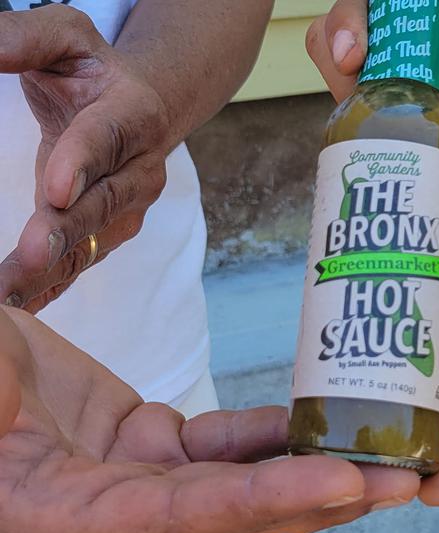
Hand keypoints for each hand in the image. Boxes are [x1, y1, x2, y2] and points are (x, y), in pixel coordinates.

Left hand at [0, 5, 174, 312]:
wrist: (141, 107)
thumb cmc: (92, 70)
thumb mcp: (63, 37)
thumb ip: (23, 38)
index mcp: (134, 111)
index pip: (105, 138)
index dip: (81, 164)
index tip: (54, 191)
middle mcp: (142, 165)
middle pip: (103, 201)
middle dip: (67, 230)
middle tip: (32, 254)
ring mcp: (131, 204)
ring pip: (93, 241)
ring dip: (53, 270)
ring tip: (9, 296)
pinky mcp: (113, 230)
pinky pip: (83, 261)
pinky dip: (52, 286)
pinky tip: (21, 305)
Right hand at [0, 306, 417, 532]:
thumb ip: (15, 424)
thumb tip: (72, 426)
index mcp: (59, 522)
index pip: (182, 521)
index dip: (266, 505)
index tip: (344, 482)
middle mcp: (109, 515)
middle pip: (234, 516)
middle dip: (323, 500)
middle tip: (403, 480)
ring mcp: (135, 480)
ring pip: (240, 483)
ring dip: (315, 469)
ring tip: (390, 456)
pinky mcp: (148, 445)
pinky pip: (222, 442)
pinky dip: (272, 434)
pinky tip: (320, 419)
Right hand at [308, 0, 438, 227]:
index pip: (384, 11)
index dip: (353, 23)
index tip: (354, 55)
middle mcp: (419, 77)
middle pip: (346, 62)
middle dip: (346, 86)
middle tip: (377, 117)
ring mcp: (412, 122)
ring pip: (361, 126)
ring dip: (395, 150)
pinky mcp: (418, 167)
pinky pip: (402, 180)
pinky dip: (437, 192)